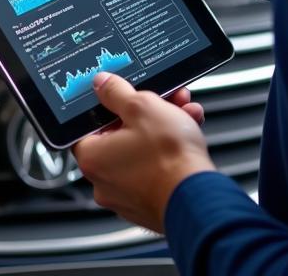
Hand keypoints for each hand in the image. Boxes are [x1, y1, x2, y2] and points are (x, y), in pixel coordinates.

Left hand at [72, 73, 213, 231]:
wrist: (198, 196)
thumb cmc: (169, 158)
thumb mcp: (142, 107)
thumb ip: (117, 92)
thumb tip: (103, 84)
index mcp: (92, 158)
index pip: (88, 126)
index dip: (108, 107)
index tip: (123, 97)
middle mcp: (104, 183)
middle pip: (121, 135)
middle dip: (147, 114)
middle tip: (162, 101)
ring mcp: (127, 196)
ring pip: (142, 150)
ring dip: (163, 128)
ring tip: (183, 114)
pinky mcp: (149, 203)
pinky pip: (155, 169)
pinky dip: (169, 152)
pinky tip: (188, 134)